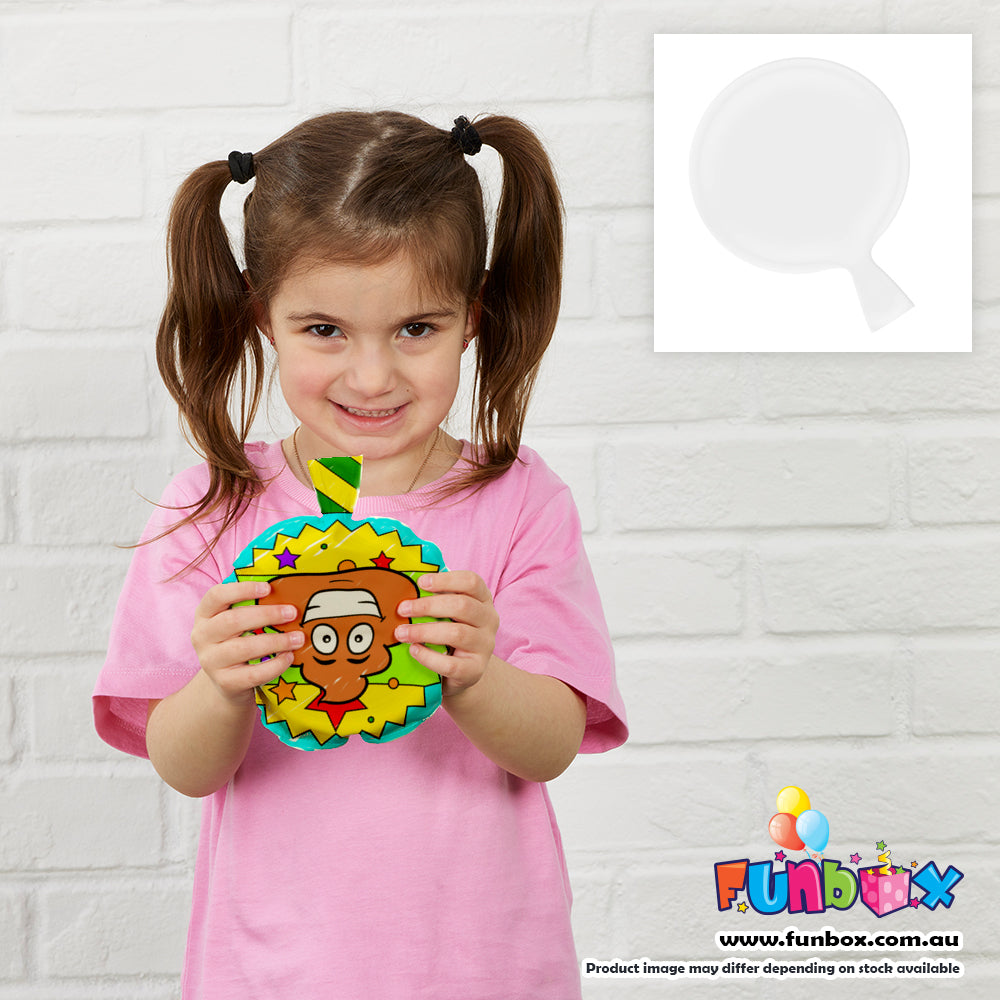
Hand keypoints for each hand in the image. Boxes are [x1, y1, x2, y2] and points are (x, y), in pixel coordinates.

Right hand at [190, 581, 303, 705]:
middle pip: (233, 621)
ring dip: (276, 641)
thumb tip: (288, 589)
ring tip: (298, 638)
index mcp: (205, 614)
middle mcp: (202, 636)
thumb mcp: (237, 622)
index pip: (216, 595)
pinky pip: (253, 673)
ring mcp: (211, 661)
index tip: (268, 587)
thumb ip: (252, 606)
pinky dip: (274, 665)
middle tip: (292, 612)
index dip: (241, 589)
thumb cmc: (238, 642)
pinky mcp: (225, 682)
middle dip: (267, 615)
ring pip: (243, 648)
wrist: (227, 683)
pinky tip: (289, 657)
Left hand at [394, 571, 498, 695]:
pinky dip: (428, 656)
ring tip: (401, 633)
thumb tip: (404, 589)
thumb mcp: (448, 613)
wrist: (462, 672)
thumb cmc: (449, 633)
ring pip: (457, 634)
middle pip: (462, 606)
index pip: (471, 582)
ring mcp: (485, 646)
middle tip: (402, 609)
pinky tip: (414, 650)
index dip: (446, 580)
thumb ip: (435, 599)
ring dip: (424, 631)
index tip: (421, 582)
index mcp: (483, 599)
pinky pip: (451, 664)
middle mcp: (489, 620)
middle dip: (428, 606)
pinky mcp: (476, 670)